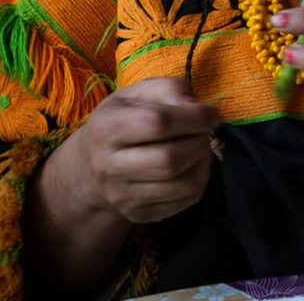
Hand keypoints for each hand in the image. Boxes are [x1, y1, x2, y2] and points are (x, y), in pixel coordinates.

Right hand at [68, 76, 220, 223]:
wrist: (91, 166)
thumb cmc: (121, 119)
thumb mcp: (136, 93)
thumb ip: (168, 90)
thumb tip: (195, 106)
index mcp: (106, 128)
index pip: (158, 123)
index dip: (193, 117)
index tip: (212, 113)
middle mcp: (109, 167)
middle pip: (170, 159)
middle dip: (199, 142)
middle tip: (205, 131)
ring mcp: (123, 197)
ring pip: (182, 184)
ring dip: (203, 162)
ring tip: (201, 146)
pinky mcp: (139, 215)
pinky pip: (185, 201)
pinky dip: (200, 180)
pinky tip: (194, 165)